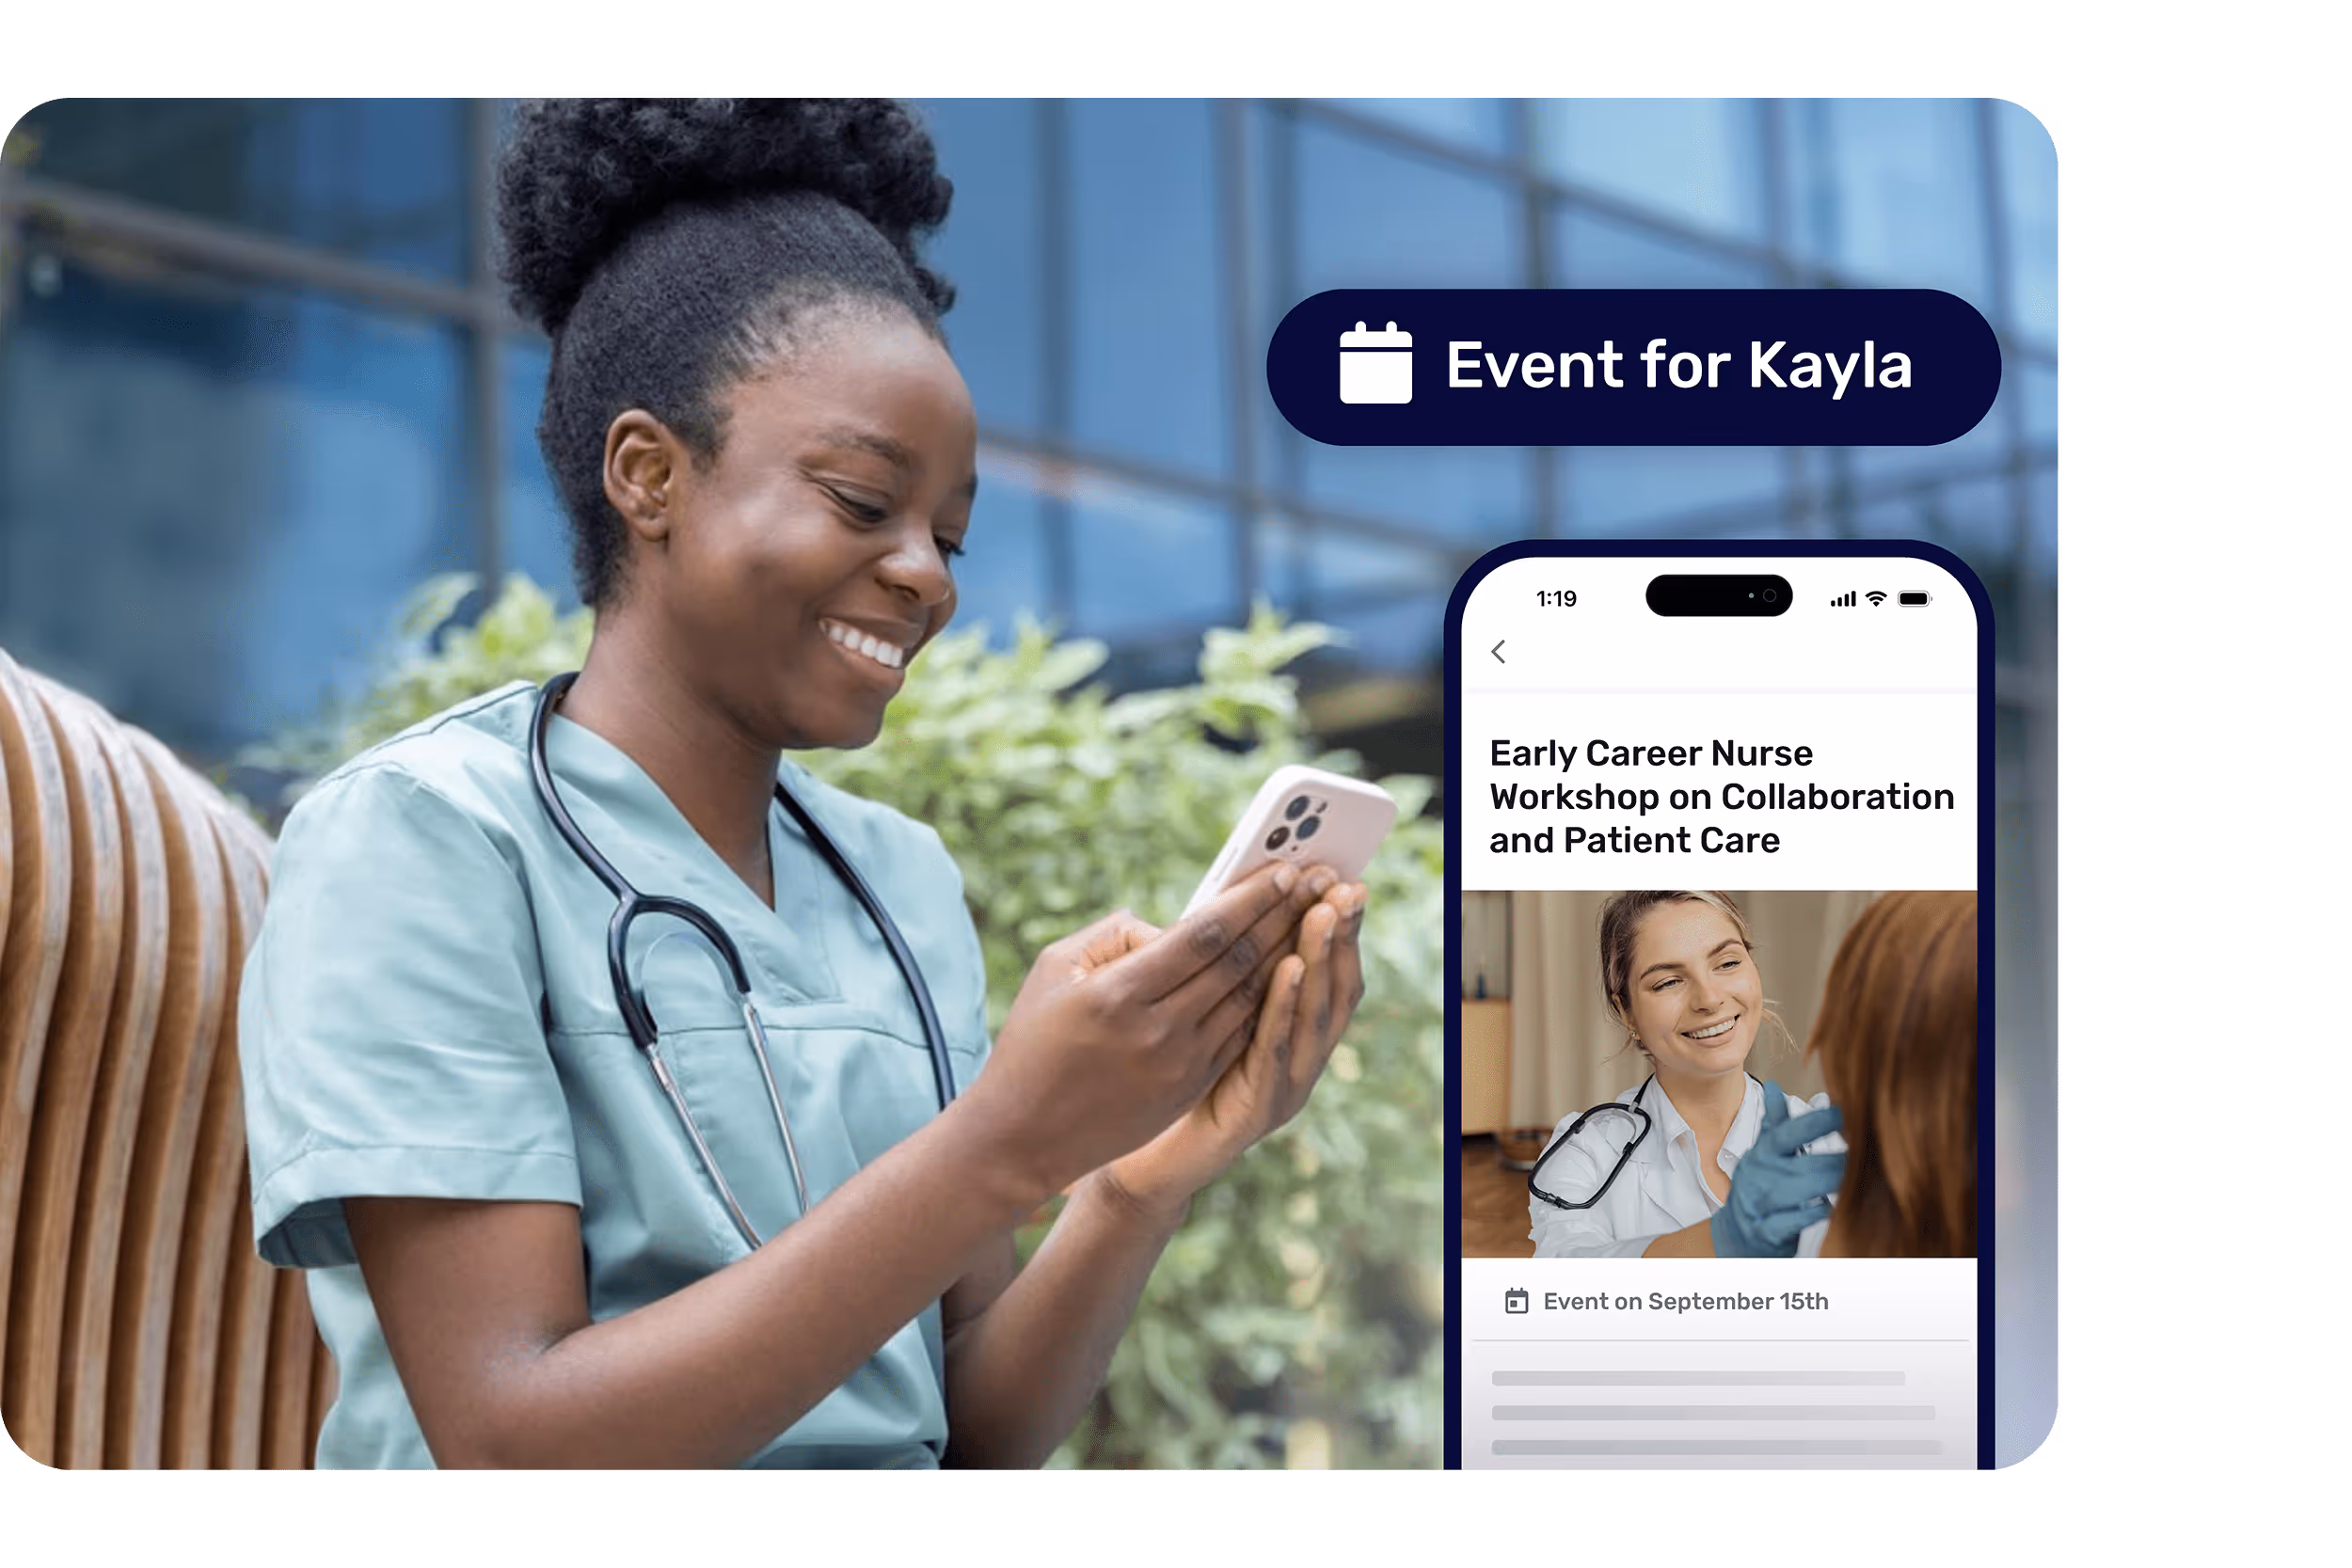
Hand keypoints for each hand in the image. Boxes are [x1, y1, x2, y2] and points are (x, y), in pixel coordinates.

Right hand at [957, 862, 1327, 1202]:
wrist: (1023, 1136)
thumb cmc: (1032, 1041)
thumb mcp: (1055, 969)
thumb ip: (1117, 934)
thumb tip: (1176, 927)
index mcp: (1120, 993)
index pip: (1205, 934)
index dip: (1250, 899)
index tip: (1285, 870)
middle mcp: (1158, 1031)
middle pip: (1239, 963)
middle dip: (1283, 917)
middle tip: (1317, 883)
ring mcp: (1180, 1066)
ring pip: (1249, 1000)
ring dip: (1287, 956)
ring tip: (1313, 921)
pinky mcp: (1189, 1090)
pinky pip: (1241, 1035)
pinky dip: (1267, 1001)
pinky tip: (1286, 973)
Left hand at [1108, 880, 1368, 1215]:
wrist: (1137, 1159)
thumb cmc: (1160, 1079)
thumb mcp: (1195, 1010)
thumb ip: (1214, 968)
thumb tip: (1219, 901)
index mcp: (1291, 1030)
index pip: (1328, 969)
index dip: (1339, 925)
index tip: (1344, 876)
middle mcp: (1300, 1057)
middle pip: (1334, 987)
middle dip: (1340, 932)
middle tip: (1342, 885)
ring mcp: (1286, 1086)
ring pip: (1315, 1016)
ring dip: (1320, 959)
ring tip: (1322, 912)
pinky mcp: (1259, 1110)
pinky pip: (1276, 1051)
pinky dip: (1286, 1007)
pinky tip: (1287, 967)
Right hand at [1708, 1083, 1844, 1257]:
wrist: (1738, 1234)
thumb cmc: (1758, 1189)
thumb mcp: (1762, 1154)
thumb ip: (1774, 1123)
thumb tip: (1774, 1087)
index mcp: (1762, 1155)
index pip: (1785, 1134)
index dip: (1813, 1123)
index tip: (1842, 1113)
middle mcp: (1760, 1178)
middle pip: (1799, 1165)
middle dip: (1834, 1160)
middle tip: (1864, 1153)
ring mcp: (1761, 1206)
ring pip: (1797, 1192)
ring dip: (1827, 1184)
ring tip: (1854, 1178)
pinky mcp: (1767, 1232)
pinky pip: (1790, 1222)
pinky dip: (1810, 1215)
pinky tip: (1829, 1207)